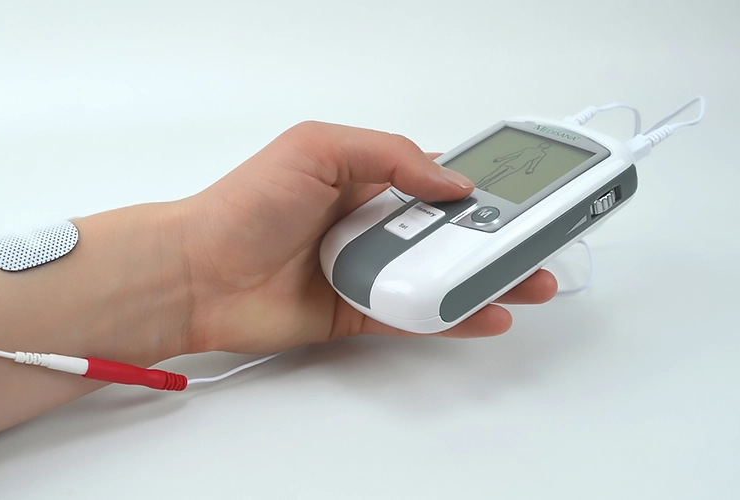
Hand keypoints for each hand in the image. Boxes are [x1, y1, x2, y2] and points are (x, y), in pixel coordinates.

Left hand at [178, 122, 556, 353]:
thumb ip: (390, 156)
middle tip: (540, 243)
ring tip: (531, 282)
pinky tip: (488, 313)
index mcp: (365, 179)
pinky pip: (415, 316)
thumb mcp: (318, 148)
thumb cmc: (245, 205)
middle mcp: (370, 225)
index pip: (436, 179)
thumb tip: (451, 183)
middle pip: (448, 233)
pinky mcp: (358, 313)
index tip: (520, 194)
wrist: (199, 273)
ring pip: (440, 276)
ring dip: (487, 279)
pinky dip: (454, 317)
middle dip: (497, 239)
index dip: (479, 186)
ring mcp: (367, 271)